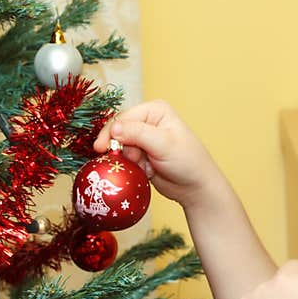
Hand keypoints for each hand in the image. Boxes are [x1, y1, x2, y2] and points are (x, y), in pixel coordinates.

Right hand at [94, 100, 225, 206]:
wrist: (195, 187)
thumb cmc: (187, 161)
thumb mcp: (163, 144)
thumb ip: (137, 133)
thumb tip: (114, 128)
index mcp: (154, 110)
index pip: (123, 117)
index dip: (111, 132)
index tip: (102, 148)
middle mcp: (147, 121)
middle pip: (118, 132)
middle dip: (122, 148)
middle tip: (129, 160)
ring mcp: (143, 139)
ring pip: (120, 148)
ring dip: (129, 160)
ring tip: (145, 166)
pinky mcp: (141, 155)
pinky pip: (125, 160)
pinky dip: (132, 167)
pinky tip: (146, 171)